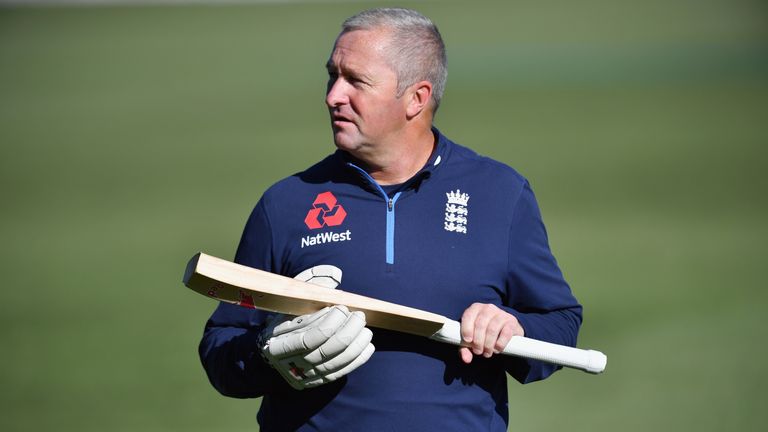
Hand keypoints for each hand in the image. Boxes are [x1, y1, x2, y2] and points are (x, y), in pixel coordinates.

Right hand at [258, 266, 374, 388]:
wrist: (271, 353)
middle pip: (327, 350)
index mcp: (280, 345)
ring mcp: (306, 376)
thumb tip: (333, 279)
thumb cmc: (283, 324)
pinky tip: (367, 345)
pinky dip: (358, 358)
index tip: (342, 308)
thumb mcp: (289, 307)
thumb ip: (307, 292)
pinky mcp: (318, 381)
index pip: (311, 337)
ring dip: (356, 344)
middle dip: (348, 331)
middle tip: (359, 316)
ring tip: (365, 329)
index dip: (331, 322)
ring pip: (338, 362)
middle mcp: (292, 364)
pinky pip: (342, 371)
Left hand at [459, 303, 523, 363]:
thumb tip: (466, 359)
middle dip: (478, 341)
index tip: (468, 341)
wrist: (504, 330)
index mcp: (475, 308)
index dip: (466, 329)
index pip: (468, 316)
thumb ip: (465, 348)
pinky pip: (505, 333)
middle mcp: (488, 308)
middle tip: (478, 352)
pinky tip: (497, 349)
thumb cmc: (483, 334)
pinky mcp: (511, 322)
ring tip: (487, 353)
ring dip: (488, 344)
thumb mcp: (472, 339)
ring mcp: (501, 313)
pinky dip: (500, 344)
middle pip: (480, 324)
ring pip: (492, 329)